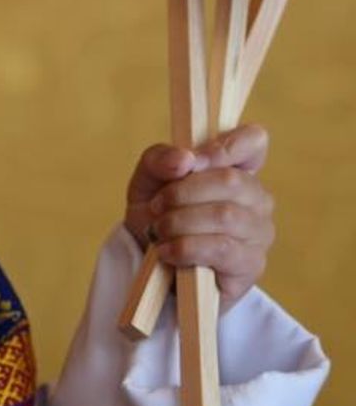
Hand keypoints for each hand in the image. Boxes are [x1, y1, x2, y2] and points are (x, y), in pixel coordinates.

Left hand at [123, 123, 274, 307]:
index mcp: (236, 169)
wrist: (150, 264)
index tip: (191, 162)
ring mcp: (259, 232)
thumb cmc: (157, 215)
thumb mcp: (146, 182)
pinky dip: (184, 248)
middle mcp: (256, 198)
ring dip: (179, 222)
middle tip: (156, 207)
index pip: (254, 141)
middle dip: (182, 193)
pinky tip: (166, 252)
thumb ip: (158, 160)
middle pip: (231, 180)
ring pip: (225, 216)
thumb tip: (184, 159)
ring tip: (158, 232)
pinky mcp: (251, 265)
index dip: (224, 146)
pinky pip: (221, 248)